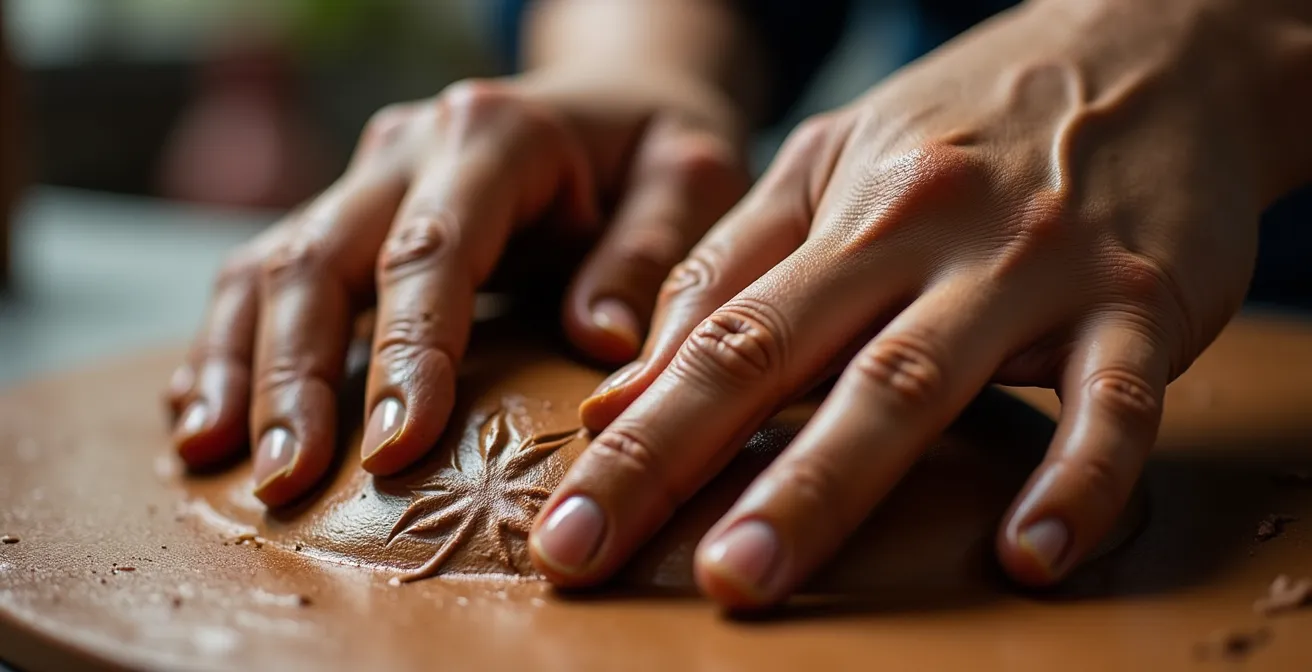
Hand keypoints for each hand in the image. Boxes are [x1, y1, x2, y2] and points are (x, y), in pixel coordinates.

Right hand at [166, 71, 747, 505]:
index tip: (394, 449)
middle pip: (322, 260)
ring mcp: (365, 180)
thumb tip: (600, 346)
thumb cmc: (656, 153)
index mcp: (494, 136)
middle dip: (294, 376)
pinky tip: (202, 417)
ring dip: (237, 367)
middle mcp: (408, 149)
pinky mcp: (346, 216)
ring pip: (271, 266)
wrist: (614, 104)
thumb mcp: (691, 179)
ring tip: (212, 458)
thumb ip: (653, 253)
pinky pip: (265, 276)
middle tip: (287, 482)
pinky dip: (229, 347)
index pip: (433, 250)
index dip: (407, 351)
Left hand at [530, 0, 1286, 605]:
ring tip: (751, 576)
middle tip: (593, 553)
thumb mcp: (835, 164)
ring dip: (827, 484)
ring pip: (919, 380)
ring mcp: (1036, 270)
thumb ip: (731, 272)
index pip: (715, 332)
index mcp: (844, 213)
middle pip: (788, 358)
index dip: (633, 431)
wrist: (1150, 46)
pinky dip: (1077, 479)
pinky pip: (1117, 401)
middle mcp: (926, 237)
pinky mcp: (1146, 300)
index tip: (563, 525)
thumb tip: (623, 393)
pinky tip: (1030, 556)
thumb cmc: (968, 124)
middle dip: (683, 462)